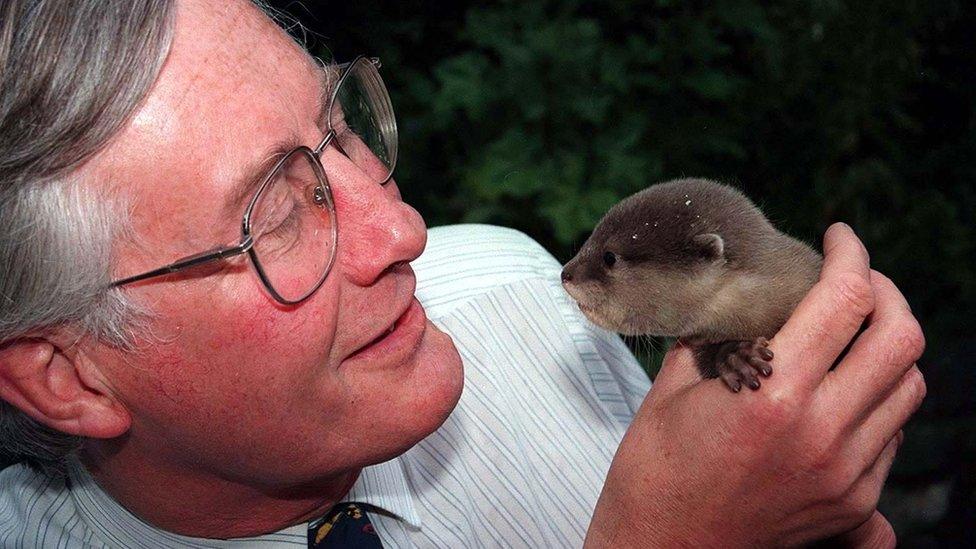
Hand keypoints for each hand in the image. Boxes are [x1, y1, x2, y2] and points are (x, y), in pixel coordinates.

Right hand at [585, 223, 924, 547]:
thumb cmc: (655, 473)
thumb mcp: (672, 391)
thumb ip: (713, 337)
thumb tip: (735, 294)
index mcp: (772, 396)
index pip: (844, 301)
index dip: (851, 254)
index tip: (838, 236)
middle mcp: (821, 434)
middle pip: (901, 340)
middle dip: (887, 292)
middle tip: (857, 278)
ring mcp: (845, 474)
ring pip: (909, 387)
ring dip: (889, 346)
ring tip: (854, 332)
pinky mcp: (851, 502)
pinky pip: (891, 434)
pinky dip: (879, 397)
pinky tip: (843, 388)